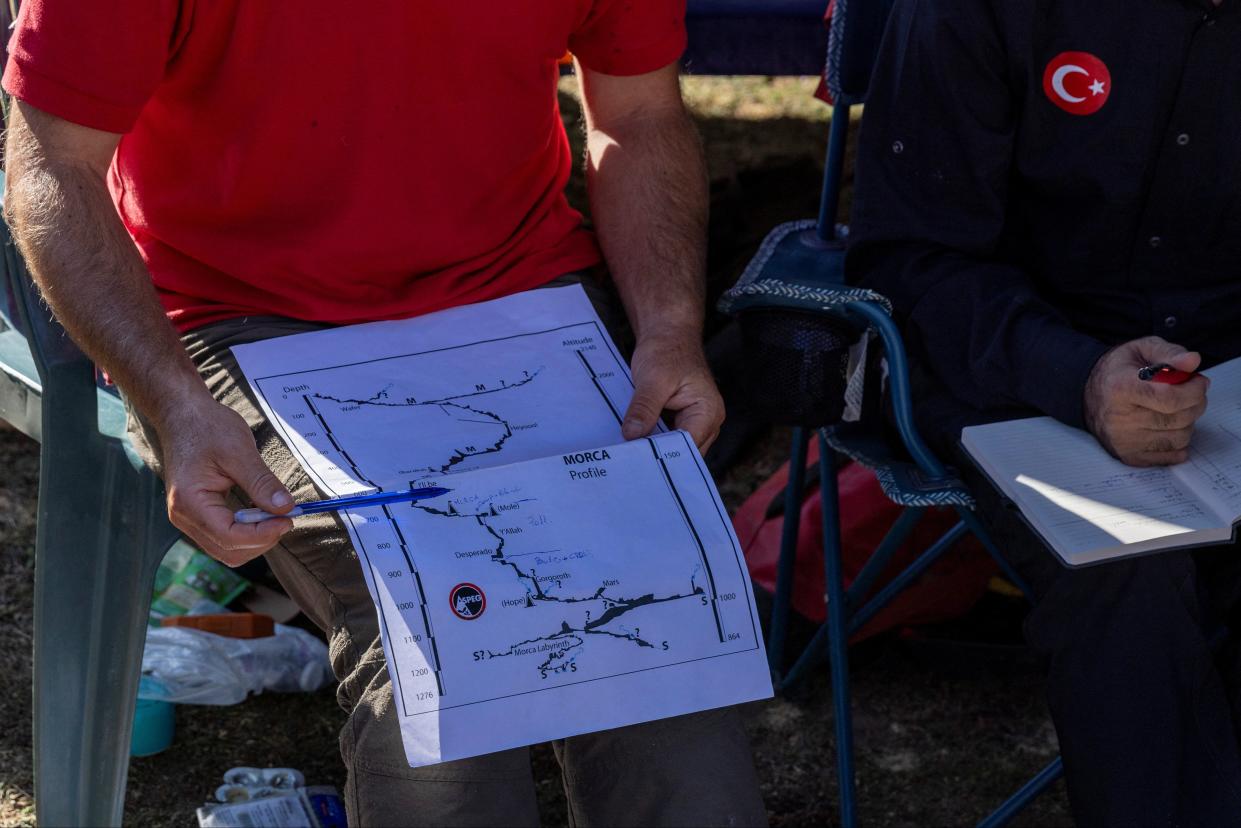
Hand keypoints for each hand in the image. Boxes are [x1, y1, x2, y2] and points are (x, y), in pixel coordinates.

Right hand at [156, 398, 294, 565]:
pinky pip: (222, 536)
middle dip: (261, 540)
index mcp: (190, 502)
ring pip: (225, 548)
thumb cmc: (207, 427)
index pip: (230, 537)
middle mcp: (183, 516)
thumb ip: (262, 483)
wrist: (182, 414)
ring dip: (254, 538)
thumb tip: (285, 508)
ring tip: (275, 514)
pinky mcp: (195, 514)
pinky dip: (245, 531)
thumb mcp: (240, 452)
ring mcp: (187, 518)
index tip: (288, 519)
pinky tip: (260, 512)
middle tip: (285, 517)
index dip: (263, 534)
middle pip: (228, 551)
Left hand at [622, 333, 724, 451]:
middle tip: (628, 460)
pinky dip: (652, 440)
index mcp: (708, 412)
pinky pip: (667, 439)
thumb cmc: (667, 351)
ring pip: (674, 449)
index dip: (663, 455)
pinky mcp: (681, 423)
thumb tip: (632, 435)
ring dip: (653, 449)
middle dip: (658, 456)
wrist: (668, 336)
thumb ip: (644, 408)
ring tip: (629, 454)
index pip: (687, 447)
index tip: (636, 459)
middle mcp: (707, 422)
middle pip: (683, 453)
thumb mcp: (653, 379)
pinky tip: (634, 443)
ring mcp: (695, 424)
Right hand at [1083, 336, 1208, 466]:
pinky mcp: (1129, 455)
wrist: (1086, 394)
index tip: (1199, 381)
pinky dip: (1178, 441)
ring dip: (1187, 422)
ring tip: (1176, 409)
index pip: (1170, 399)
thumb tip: (1192, 361)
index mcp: (1120, 388)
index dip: (1194, 390)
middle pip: (1179, 419)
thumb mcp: (1141, 349)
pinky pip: (1171, 455)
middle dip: (1195, 404)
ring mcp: (1123, 440)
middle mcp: (1119, 419)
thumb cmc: (1118, 371)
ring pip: (1180, 438)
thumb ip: (1169, 353)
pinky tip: (1169, 426)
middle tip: (1190, 393)